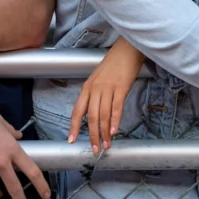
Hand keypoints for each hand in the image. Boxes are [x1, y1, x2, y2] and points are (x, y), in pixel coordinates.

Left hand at [68, 37, 143, 153]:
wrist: (127, 50)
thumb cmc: (114, 64)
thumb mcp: (99, 79)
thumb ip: (95, 94)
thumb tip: (95, 112)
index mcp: (87, 88)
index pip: (77, 111)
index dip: (74, 127)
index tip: (71, 140)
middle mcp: (95, 89)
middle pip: (91, 117)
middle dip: (92, 135)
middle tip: (95, 149)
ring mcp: (107, 89)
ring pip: (103, 115)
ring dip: (104, 132)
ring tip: (106, 144)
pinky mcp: (121, 88)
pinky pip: (116, 108)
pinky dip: (115, 121)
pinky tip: (114, 131)